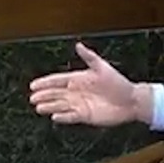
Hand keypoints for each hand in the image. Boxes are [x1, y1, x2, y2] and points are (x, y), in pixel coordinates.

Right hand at [29, 42, 149, 125]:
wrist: (131, 101)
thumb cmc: (119, 83)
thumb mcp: (103, 68)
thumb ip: (89, 57)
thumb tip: (78, 45)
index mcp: (79, 79)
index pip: (58, 80)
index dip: (45, 83)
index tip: (33, 85)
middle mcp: (77, 92)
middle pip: (56, 94)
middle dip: (44, 95)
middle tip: (32, 98)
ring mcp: (80, 104)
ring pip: (60, 105)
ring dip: (50, 106)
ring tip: (39, 108)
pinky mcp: (85, 116)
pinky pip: (70, 117)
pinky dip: (62, 117)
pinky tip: (54, 117)